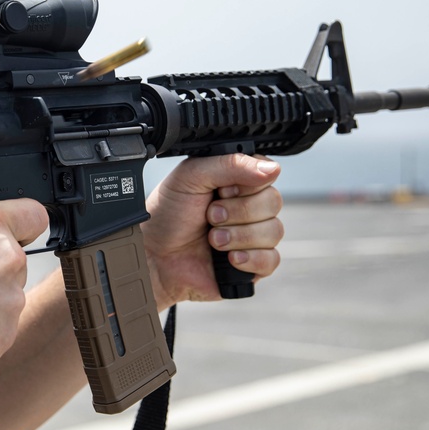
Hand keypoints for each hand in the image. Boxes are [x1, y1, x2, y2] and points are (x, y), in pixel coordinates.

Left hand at [142, 154, 282, 305]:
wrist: (154, 256)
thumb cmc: (167, 216)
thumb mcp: (191, 177)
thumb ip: (230, 164)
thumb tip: (271, 168)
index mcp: (236, 181)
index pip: (268, 173)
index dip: (246, 183)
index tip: (221, 190)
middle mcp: (248, 206)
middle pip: (273, 201)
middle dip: (238, 211)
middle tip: (210, 215)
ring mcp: (253, 236)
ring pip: (274, 231)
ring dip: (238, 236)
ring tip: (211, 239)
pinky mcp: (253, 264)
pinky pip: (271, 260)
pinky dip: (249, 258)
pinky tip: (228, 258)